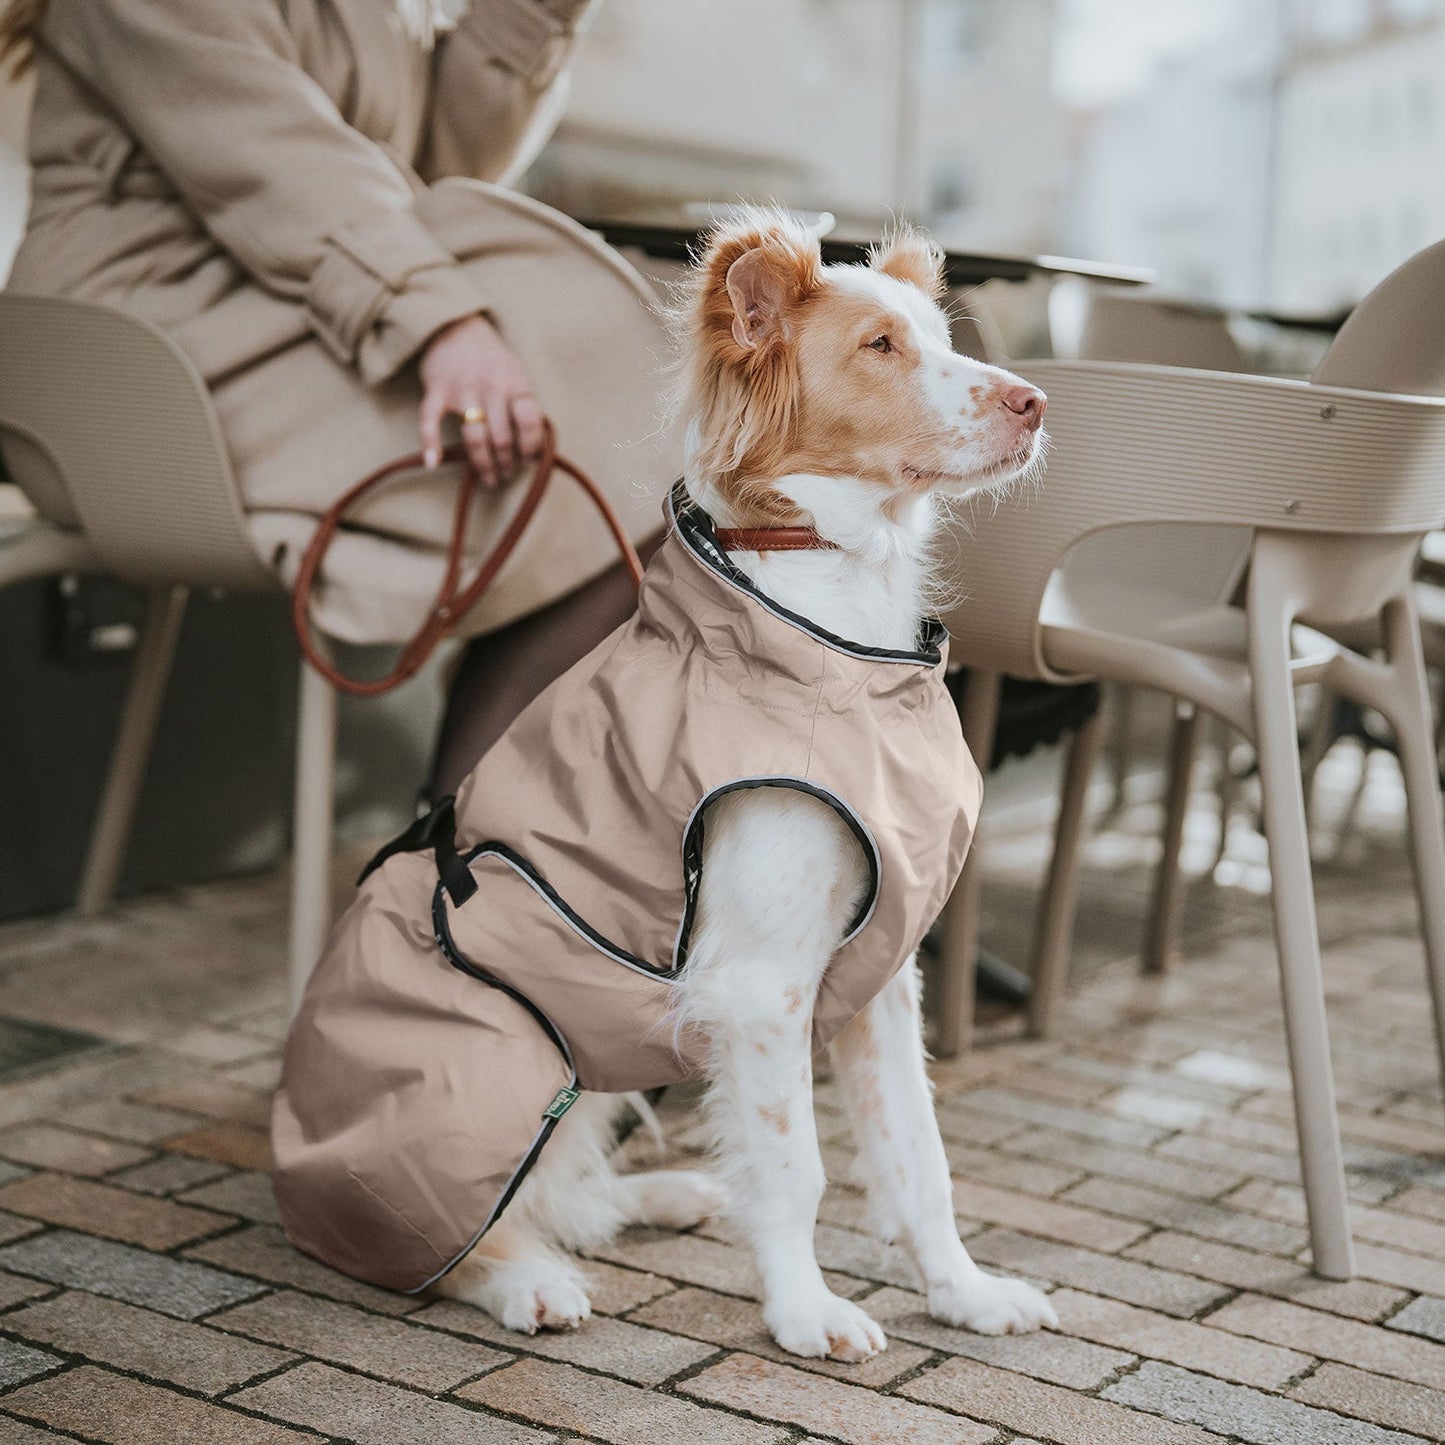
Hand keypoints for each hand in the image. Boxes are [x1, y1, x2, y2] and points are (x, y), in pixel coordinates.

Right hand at [418, 315, 546, 485]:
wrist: (455, 324)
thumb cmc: (490, 357)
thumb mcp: (515, 373)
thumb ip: (523, 405)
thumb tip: (534, 446)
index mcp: (515, 381)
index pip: (530, 420)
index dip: (531, 446)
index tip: (528, 461)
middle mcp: (491, 385)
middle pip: (502, 436)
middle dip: (507, 463)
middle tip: (507, 475)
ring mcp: (463, 388)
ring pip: (475, 436)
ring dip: (483, 464)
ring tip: (489, 478)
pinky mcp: (436, 389)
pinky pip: (430, 420)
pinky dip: (429, 442)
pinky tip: (432, 462)